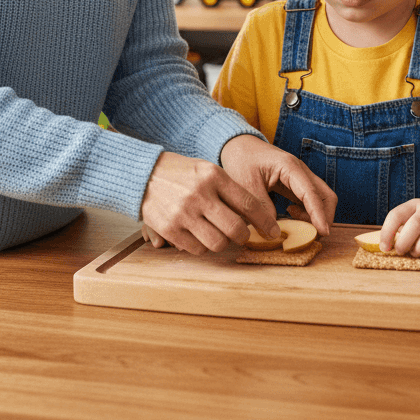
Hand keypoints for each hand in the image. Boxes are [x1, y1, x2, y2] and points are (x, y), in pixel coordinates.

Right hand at [140, 150, 280, 254]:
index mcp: (214, 176)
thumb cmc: (183, 173)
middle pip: (236, 229)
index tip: (274, 232)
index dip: (265, 222)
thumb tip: (256, 218)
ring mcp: (184, 213)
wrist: (145, 173)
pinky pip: (197, 249)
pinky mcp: (170, 229)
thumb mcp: (208, 170)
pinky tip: (198, 234)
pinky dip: (202, 246)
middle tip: (243, 236)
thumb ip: (229, 191)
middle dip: (244, 237)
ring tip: (218, 234)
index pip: (248, 204)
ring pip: (217, 243)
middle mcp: (200, 194)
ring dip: (222, 243)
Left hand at [219, 134, 336, 235]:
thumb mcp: (246, 184)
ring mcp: (301, 177)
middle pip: (326, 196)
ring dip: (316, 216)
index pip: (311, 193)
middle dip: (324, 218)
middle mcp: (301, 170)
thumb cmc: (242, 160)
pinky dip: (309, 212)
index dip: (319, 214)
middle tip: (308, 235)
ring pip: (321, 199)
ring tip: (295, 223)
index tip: (323, 232)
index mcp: (289, 166)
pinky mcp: (297, 183)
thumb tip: (274, 232)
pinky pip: (311, 200)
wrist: (239, 145)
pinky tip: (291, 214)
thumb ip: (261, 207)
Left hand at [379, 198, 419, 262]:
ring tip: (416, 253)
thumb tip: (387, 246)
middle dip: (404, 241)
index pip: (396, 215)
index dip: (387, 232)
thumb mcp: (414, 217)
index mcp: (415, 205)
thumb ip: (402, 228)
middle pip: (416, 223)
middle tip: (401, 252)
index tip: (384, 248)